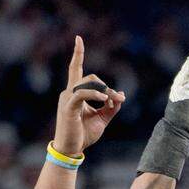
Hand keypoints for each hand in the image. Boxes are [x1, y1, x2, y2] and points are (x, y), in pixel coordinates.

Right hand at [52, 36, 124, 156]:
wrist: (71, 150)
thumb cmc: (84, 134)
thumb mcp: (102, 119)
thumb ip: (111, 107)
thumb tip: (121, 95)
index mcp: (75, 93)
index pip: (75, 68)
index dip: (78, 53)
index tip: (79, 38)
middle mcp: (69, 92)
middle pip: (91, 78)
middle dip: (106, 87)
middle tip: (116, 101)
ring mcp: (67, 98)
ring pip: (88, 83)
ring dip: (104, 91)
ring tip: (111, 102)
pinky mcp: (68, 106)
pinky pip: (82, 94)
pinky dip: (95, 95)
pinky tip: (104, 100)